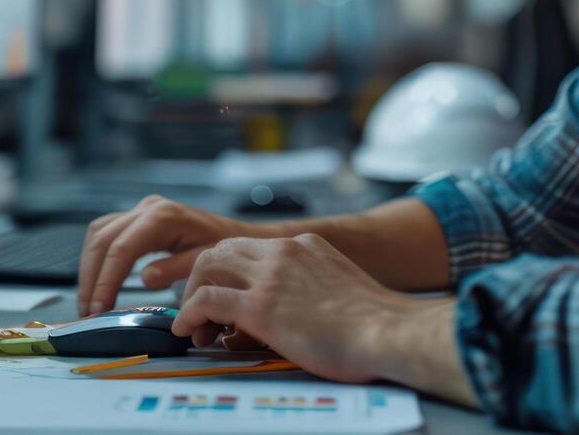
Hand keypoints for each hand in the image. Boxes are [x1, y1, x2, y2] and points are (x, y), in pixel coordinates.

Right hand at [76, 195, 257, 315]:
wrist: (238, 235)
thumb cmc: (225, 250)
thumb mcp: (206, 262)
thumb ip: (177, 269)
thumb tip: (144, 278)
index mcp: (163, 217)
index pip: (121, 250)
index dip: (105, 281)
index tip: (97, 310)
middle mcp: (147, 208)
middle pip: (102, 241)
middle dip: (90, 278)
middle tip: (87, 312)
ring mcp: (141, 210)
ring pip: (98, 234)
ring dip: (88, 268)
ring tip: (88, 302)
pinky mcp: (138, 218)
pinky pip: (106, 233)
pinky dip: (97, 258)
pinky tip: (97, 282)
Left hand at [170, 233, 415, 383]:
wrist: (390, 331)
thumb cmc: (375, 323)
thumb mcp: (339, 286)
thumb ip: (313, 287)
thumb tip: (295, 312)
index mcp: (304, 246)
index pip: (247, 246)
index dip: (225, 270)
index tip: (220, 295)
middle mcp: (284, 252)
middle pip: (220, 250)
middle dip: (201, 278)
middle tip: (198, 310)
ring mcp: (271, 277)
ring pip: (206, 268)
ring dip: (191, 296)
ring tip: (192, 324)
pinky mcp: (260, 306)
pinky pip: (206, 301)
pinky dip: (188, 315)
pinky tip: (188, 332)